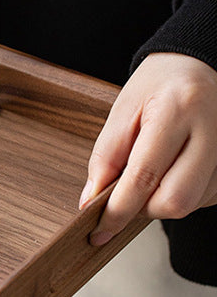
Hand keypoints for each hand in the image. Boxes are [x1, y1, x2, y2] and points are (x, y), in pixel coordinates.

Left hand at [80, 53, 216, 244]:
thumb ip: (106, 156)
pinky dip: (181, 194)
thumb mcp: (122, 110)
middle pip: (177, 200)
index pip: (144, 175)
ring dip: (161, 201)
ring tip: (152, 168)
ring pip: (192, 203)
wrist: (200, 65)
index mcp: (177, 110)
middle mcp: (211, 131)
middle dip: (144, 209)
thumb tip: (92, 201)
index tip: (99, 230)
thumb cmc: (159, 84)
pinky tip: (173, 170)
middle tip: (126, 194)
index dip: (118, 210)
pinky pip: (206, 198)